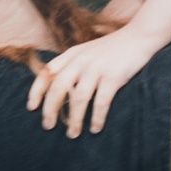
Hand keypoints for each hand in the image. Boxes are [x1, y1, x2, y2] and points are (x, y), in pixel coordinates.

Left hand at [26, 22, 156, 138]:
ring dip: (75, 119)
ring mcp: (96, 69)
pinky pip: (101, 103)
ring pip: (79, 99)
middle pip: (58, 88)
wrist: (138, 36)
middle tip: (48, 126)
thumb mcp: (87, 51)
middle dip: (50, 109)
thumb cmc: (112, 48)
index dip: (36, 91)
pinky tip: (95, 128)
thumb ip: (73, 65)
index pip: (46, 72)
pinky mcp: (113, 77)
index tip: (32, 107)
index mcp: (72, 54)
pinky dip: (97, 118)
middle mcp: (80, 61)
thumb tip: (59, 89)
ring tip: (73, 134)